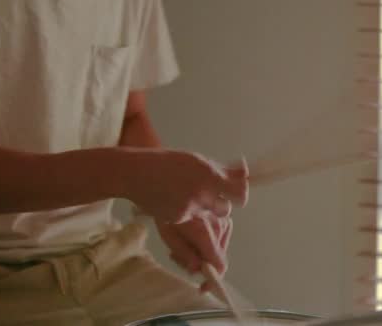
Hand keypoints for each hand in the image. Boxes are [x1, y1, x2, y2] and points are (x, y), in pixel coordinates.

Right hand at [126, 151, 248, 222]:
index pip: (240, 193)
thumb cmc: (168, 163)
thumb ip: (223, 169)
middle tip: (213, 195)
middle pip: (227, 209)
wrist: (136, 174)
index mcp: (208, 175)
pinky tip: (175, 201)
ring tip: (190, 196)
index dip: (241, 194)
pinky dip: (189, 213)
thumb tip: (246, 172)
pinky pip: (192, 220)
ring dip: (206, 209)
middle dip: (223, 204)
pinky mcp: (178, 220)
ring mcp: (189, 209)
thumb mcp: (198, 161)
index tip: (237, 192)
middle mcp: (201, 193)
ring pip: (209, 215)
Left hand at [156, 211, 232, 291]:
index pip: (219, 264)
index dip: (212, 279)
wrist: (167, 182)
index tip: (203, 286)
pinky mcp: (224, 214)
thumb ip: (184, 253)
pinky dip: (209, 241)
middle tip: (179, 257)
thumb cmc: (163, 207)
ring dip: (204, 251)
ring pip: (219, 247)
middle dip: (201, 263)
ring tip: (183, 243)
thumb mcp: (168, 234)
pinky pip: (221, 236)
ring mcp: (224, 219)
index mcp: (204, 232)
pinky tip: (194, 234)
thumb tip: (196, 269)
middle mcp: (219, 226)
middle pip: (218, 257)